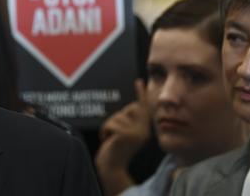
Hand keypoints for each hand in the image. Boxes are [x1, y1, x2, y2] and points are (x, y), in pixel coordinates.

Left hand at [95, 79, 150, 194]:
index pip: (143, 109)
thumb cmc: (115, 150)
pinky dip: (105, 130)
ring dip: (109, 126)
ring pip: (118, 116)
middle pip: (129, 109)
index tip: (139, 81)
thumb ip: (130, 122)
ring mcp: (136, 133)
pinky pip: (111, 123)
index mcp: (144, 130)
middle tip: (114, 134)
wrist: (111, 168)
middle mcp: (143, 131)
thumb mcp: (126, 135)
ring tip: (110, 139)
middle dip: (117, 118)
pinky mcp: (125, 135)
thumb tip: (133, 106)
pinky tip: (107, 141)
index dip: (140, 94)